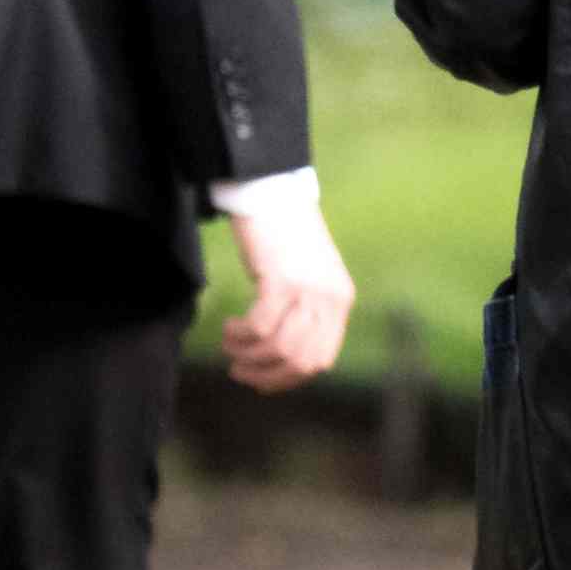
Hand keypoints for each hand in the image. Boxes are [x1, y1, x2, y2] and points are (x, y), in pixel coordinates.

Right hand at [220, 181, 354, 393]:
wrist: (273, 190)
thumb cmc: (284, 234)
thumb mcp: (306, 277)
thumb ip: (305, 311)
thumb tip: (282, 356)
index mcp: (340, 301)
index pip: (321, 360)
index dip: (288, 378)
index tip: (262, 379)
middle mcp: (329, 299)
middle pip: (299, 361)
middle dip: (265, 374)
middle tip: (239, 370)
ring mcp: (308, 290)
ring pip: (278, 348)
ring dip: (248, 355)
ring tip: (230, 345)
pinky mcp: (282, 280)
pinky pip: (260, 327)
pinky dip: (241, 335)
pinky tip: (230, 327)